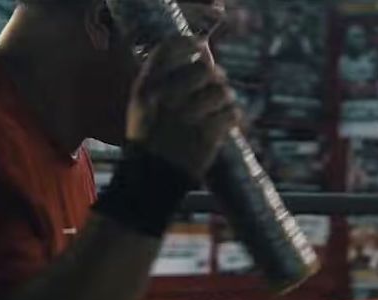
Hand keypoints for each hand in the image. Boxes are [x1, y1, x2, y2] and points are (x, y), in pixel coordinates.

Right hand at [126, 38, 240, 179]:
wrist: (152, 177)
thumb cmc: (151, 137)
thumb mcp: (143, 105)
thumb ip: (164, 80)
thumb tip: (201, 56)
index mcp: (146, 87)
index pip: (168, 50)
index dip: (187, 43)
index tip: (199, 44)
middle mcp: (165, 97)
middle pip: (204, 69)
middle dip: (216, 77)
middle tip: (218, 85)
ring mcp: (186, 116)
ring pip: (222, 92)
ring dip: (226, 99)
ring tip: (221, 108)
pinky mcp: (206, 135)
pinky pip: (232, 114)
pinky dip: (234, 117)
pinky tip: (227, 122)